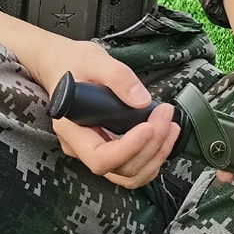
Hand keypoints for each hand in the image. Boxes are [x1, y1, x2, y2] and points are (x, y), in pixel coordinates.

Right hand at [28, 36, 179, 189]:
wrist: (63, 64)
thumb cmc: (72, 63)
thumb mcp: (93, 60)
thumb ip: (118, 77)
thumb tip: (141, 99)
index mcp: (71, 128)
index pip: (99, 157)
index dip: (128, 148)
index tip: (149, 126)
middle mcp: (80, 146)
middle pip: (119, 167)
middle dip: (150, 145)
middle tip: (164, 115)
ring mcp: (94, 150)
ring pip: (129, 173)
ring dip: (156, 154)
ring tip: (169, 126)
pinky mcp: (109, 148)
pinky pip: (132, 165)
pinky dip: (154, 154)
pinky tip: (164, 133)